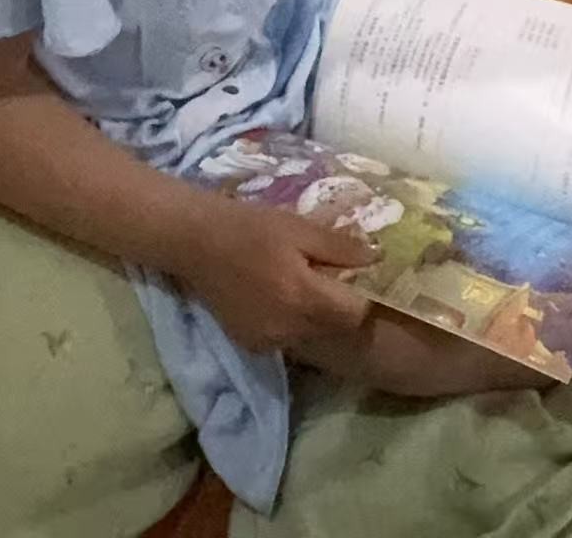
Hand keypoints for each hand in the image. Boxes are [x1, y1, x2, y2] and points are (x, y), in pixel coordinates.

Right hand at [178, 197, 375, 351]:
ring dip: (317, 315)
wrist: (195, 242)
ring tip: (304, 282)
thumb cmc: (250, 227)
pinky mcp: (251, 345)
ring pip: (312, 335)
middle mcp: (288, 329)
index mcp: (303, 298)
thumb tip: (377, 258)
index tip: (361, 276)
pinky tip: (279, 295)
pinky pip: (288, 338)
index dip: (364, 295)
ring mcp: (267, 342)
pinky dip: (293, 321)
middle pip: (335, 327)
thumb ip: (339, 247)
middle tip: (333, 275)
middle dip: (341, 306)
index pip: (356, 314)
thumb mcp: (299, 227)